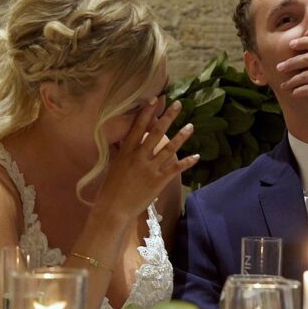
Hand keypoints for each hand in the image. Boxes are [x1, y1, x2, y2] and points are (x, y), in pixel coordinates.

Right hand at [95, 99, 197, 218]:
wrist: (113, 209)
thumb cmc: (110, 188)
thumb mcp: (115, 165)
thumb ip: (123, 152)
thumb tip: (125, 141)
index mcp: (127, 151)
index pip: (138, 127)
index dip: (147, 112)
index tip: (155, 100)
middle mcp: (139, 157)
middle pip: (156, 133)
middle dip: (168, 117)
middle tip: (178, 104)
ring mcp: (150, 168)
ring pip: (170, 148)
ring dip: (182, 136)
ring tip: (191, 126)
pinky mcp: (159, 180)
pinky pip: (176, 168)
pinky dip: (187, 162)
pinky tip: (197, 156)